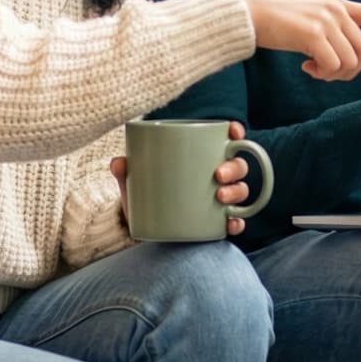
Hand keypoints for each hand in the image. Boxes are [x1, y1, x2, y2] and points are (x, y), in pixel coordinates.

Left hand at [110, 122, 254, 235]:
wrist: (144, 229)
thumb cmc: (145, 196)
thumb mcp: (134, 181)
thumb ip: (125, 171)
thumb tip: (118, 163)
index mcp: (202, 158)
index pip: (226, 140)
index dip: (236, 133)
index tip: (233, 132)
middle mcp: (217, 178)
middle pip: (238, 165)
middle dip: (234, 167)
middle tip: (217, 175)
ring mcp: (220, 201)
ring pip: (241, 191)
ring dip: (237, 191)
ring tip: (220, 197)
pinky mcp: (218, 224)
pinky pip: (235, 222)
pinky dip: (237, 223)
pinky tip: (231, 223)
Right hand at [241, 0, 360, 81]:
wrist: (247, 13)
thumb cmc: (273, 20)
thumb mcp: (308, 17)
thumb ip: (328, 30)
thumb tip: (338, 58)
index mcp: (338, 5)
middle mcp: (337, 10)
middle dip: (350, 71)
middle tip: (325, 73)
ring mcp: (327, 20)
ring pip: (350, 62)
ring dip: (334, 75)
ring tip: (313, 69)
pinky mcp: (314, 33)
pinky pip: (333, 66)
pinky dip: (322, 74)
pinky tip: (306, 68)